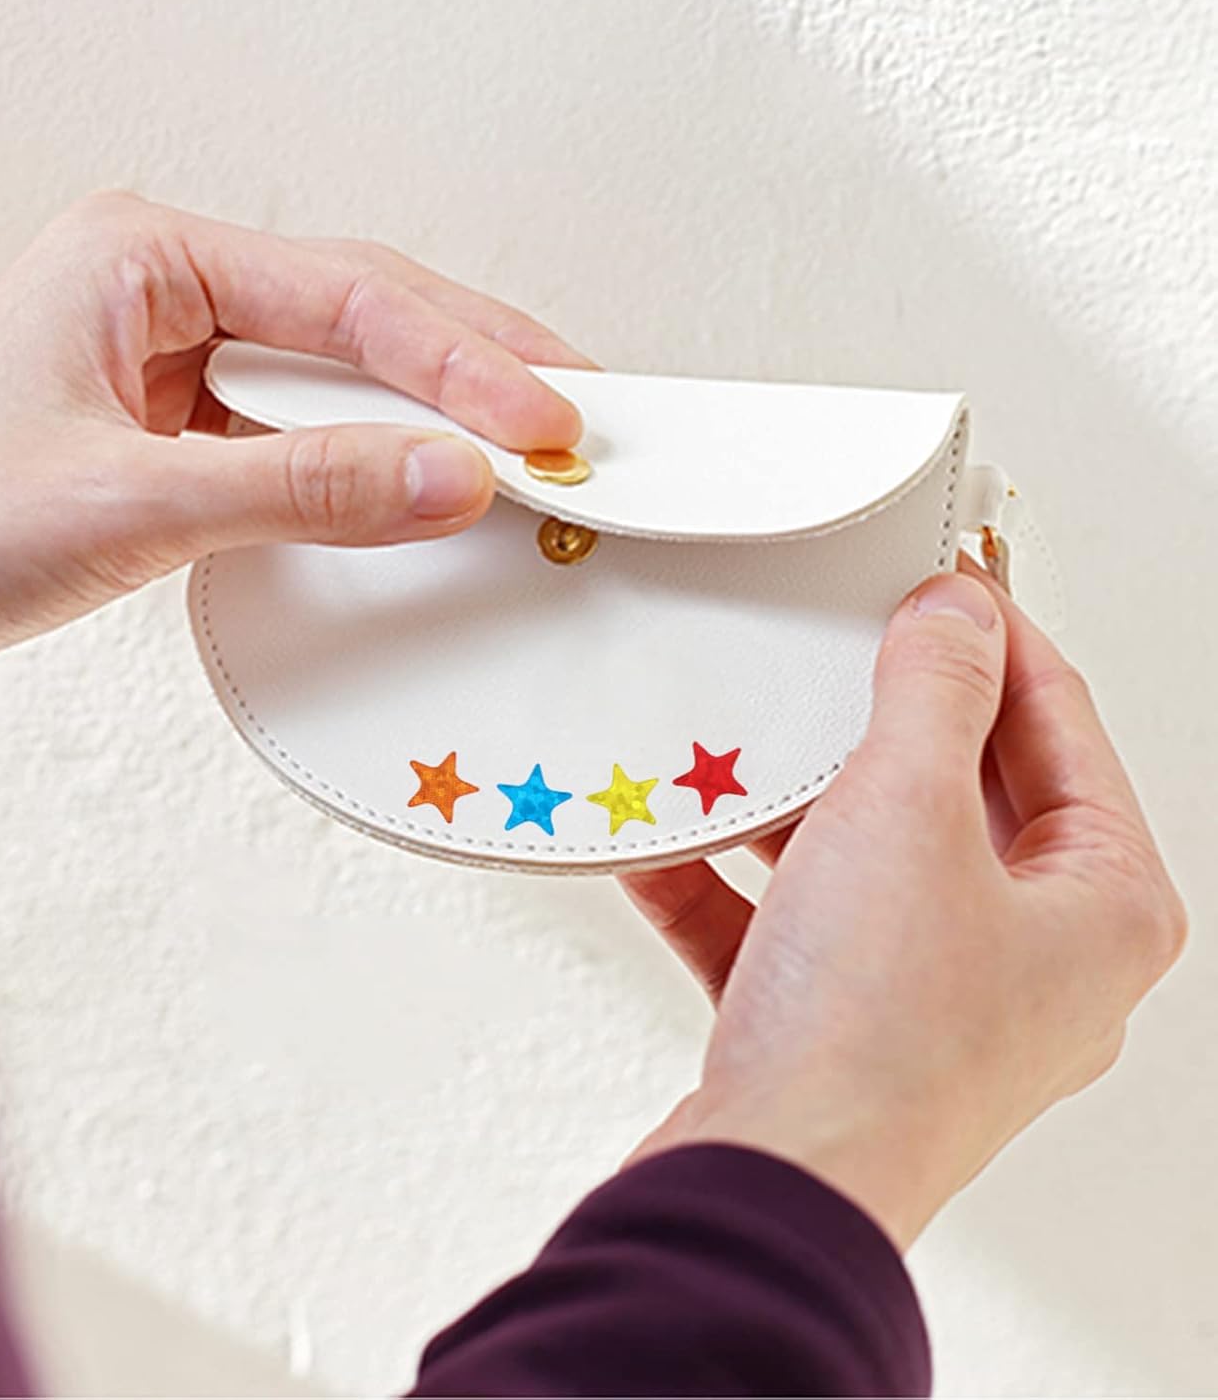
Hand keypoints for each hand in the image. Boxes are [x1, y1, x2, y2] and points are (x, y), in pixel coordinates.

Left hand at [0, 192, 586, 704]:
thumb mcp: (131, 506)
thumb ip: (303, 489)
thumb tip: (455, 478)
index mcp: (139, 256)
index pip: (345, 298)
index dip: (461, 366)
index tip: (548, 424)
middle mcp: (163, 290)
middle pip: (362, 316)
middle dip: (474, 368)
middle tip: (583, 413)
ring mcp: (173, 359)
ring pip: (341, 373)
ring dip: (435, 413)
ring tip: (540, 444)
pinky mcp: (178, 430)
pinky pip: (305, 432)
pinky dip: (377, 460)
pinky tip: (437, 479)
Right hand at [622, 569, 1185, 1248]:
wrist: (764, 1191)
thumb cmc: (870, 1037)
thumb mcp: (904, 812)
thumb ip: (934, 694)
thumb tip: (956, 613)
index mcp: (1101, 909)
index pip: (1060, 726)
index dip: (995, 635)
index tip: (937, 576)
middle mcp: (1032, 959)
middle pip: (959, 791)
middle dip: (879, 722)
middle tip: (835, 646)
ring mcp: (933, 998)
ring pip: (865, 857)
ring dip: (790, 802)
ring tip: (738, 742)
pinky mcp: (840, 1028)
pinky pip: (787, 924)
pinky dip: (730, 881)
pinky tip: (667, 839)